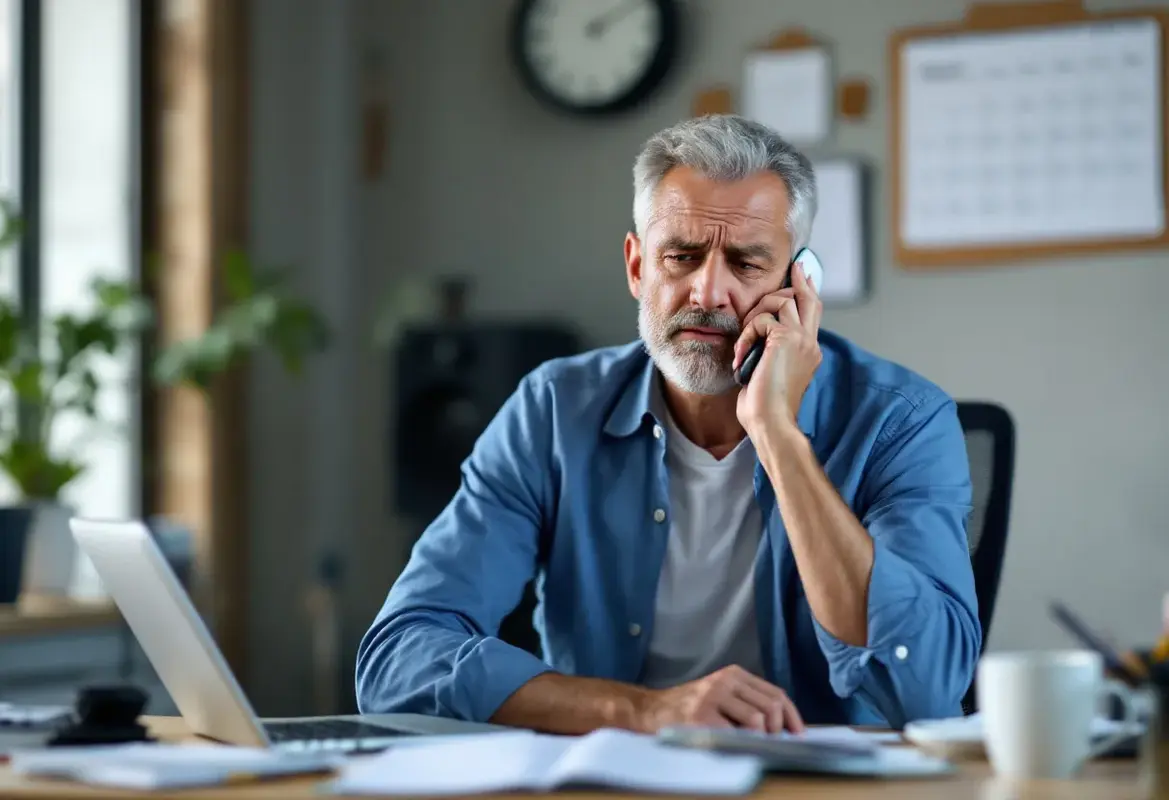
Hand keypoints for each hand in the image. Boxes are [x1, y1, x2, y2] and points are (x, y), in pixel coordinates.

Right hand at [635, 665, 804, 733]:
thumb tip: (784, 724)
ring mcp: (712, 698)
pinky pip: (735, 734)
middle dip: (777, 730)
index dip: (791, 716)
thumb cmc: (691, 706)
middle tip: (770, 743)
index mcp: (734, 674)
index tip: (797, 734)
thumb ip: (748, 701)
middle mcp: (724, 682)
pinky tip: (733, 744)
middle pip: (770, 706)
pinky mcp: (701, 717)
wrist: (652, 709)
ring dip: (760, 738)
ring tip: (750, 743)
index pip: (775, 694)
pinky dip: (741, 743)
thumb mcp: (721, 693)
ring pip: (757, 720)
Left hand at [733, 260, 822, 438]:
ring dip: (757, 314)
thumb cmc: (764, 408)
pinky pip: (762, 319)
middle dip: (795, 283)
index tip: (803, 272)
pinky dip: (746, 334)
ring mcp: (801, 340)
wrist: (770, 423)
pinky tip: (741, 357)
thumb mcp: (769, 373)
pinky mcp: (787, 339)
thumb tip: (757, 339)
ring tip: (745, 340)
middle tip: (791, 269)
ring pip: (782, 301)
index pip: (813, 312)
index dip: (808, 290)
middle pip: (809, 298)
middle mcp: (810, 343)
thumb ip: (770, 352)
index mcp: (808, 351)